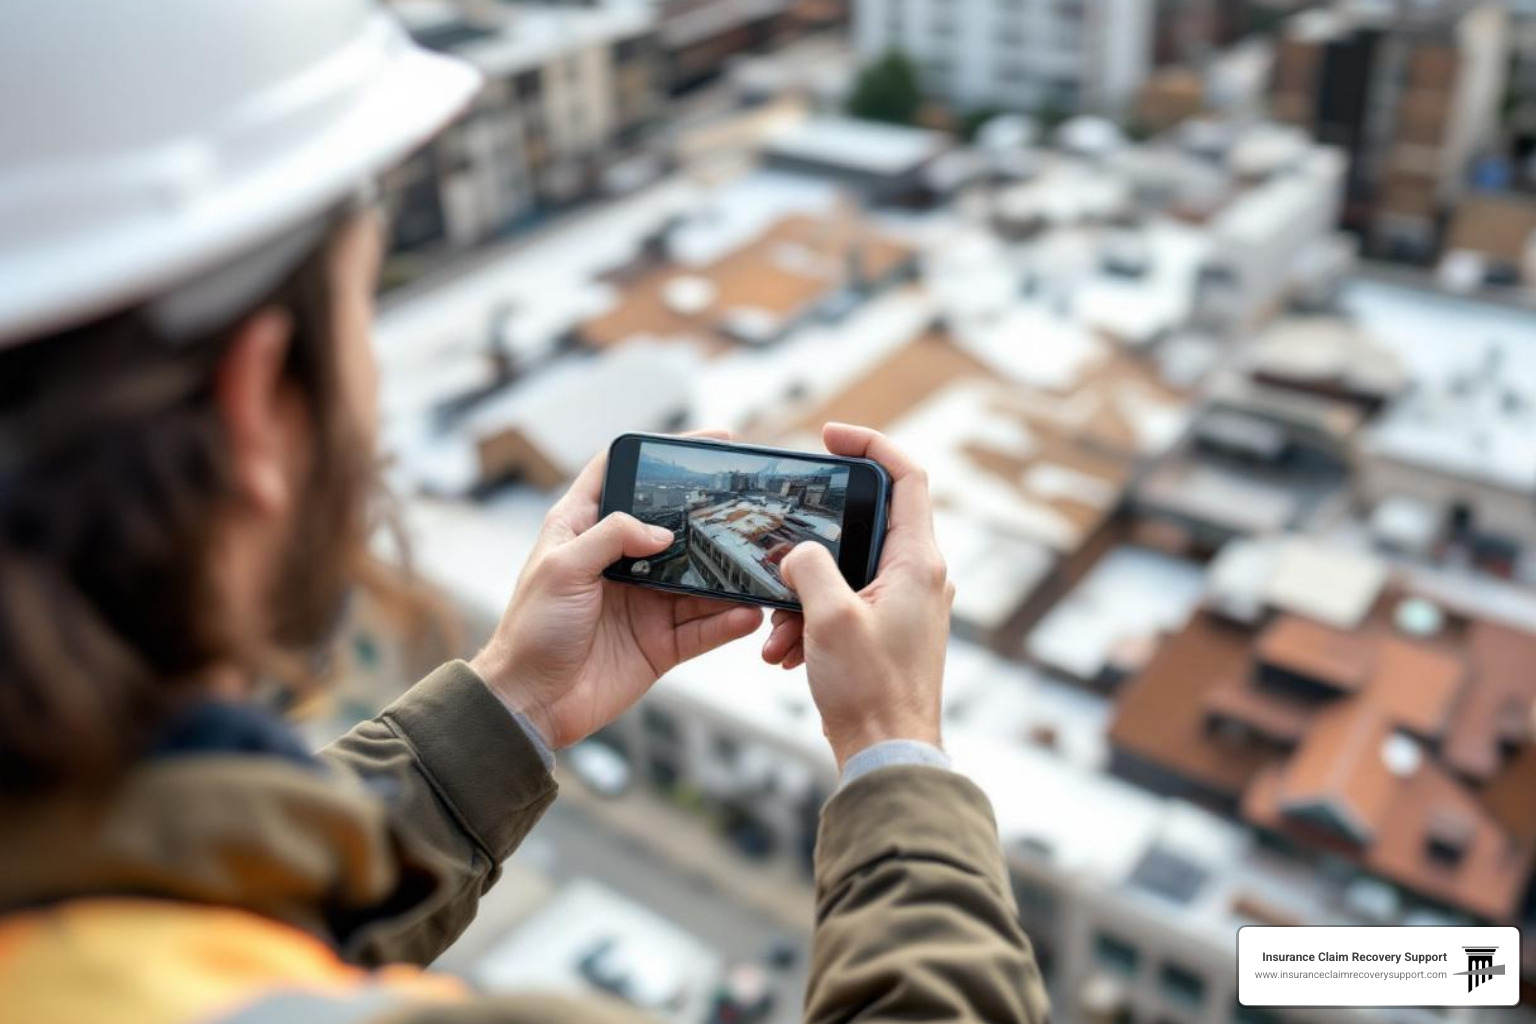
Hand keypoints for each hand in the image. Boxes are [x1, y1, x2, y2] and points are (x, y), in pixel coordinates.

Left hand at [471, 433, 762, 748]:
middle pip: (674, 526)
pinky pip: (704, 628)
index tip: (707, 442)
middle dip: (711, 515)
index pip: (622, 474)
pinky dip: (728, 622)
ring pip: (698, 580)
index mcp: (584, 530)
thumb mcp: (562, 568)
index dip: (659, 452)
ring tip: (760, 562)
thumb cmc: (531, 630)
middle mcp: (619, 561)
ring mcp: (644, 602)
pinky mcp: (660, 643)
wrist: (531, 704)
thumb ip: (612, 537)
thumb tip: (663, 532)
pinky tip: (749, 613)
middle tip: (750, 503)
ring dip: (728, 574)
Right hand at [762, 423, 953, 767]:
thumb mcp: (828, 617)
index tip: (831, 436)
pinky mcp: (888, 630)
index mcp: (918, 563)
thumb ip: (810, 566)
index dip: (871, 445)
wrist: (886, 755)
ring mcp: (906, 605)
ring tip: (779, 628)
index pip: (907, 477)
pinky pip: (843, 605)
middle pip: (865, 525)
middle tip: (781, 544)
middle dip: (813, 541)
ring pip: (845, 571)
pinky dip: (810, 620)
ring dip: (803, 593)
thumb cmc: (870, 690)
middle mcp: (920, 577)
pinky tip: (785, 652)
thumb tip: (799, 554)